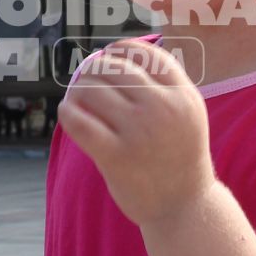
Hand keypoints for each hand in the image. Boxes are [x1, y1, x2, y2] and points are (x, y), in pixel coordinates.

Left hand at [57, 39, 216, 227]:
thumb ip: (163, 85)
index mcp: (183, 95)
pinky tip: (69, 113)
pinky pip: (79, 121)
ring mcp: (139, 132)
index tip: (108, 55)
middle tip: (86, 80)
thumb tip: (117, 54)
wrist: (185, 206)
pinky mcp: (116, 156)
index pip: (145, 54)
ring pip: (92, 89)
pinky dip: (68, 112)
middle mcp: (163, 109)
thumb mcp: (187, 113)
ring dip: (77, 90)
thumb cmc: (178, 156)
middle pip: (113, 67)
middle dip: (93, 68)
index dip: (120, 49)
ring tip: (77, 100)